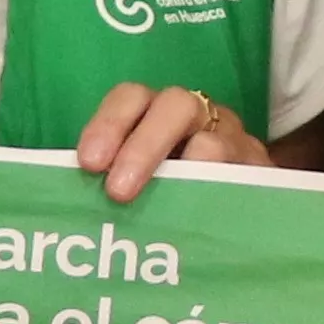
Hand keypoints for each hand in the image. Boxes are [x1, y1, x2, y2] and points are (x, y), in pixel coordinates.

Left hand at [71, 79, 268, 201]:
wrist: (242, 214)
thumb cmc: (172, 194)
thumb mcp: (137, 179)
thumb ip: (109, 178)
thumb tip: (60, 197)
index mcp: (158, 111)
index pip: (132, 98)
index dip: (109, 124)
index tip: (87, 163)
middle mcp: (200, 116)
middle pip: (176, 105)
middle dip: (143, 145)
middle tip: (118, 192)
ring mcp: (236, 142)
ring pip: (214, 143)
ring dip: (184, 174)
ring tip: (163, 212)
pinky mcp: (263, 174)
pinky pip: (244, 181)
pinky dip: (220, 200)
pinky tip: (200, 225)